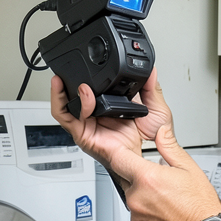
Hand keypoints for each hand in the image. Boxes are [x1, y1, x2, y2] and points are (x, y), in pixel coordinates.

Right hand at [49, 68, 172, 172]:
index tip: (88, 62)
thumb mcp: (155, 108)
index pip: (91, 88)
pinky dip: (64, 104)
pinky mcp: (82, 134)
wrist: (148, 158)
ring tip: (77, 81)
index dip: (84, 75)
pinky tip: (78, 95)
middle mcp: (95, 113)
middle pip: (72, 94)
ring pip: (66, 104)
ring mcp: (87, 123)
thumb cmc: (148, 140)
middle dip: (68, 79)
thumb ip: (152, 88)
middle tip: (73, 67)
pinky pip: (67, 118)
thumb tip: (151, 70)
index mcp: (110, 105)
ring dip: (66, 90)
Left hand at [113, 122, 220, 220]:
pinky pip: (136, 215)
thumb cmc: (200, 205)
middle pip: (125, 179)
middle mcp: (137, 198)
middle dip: (137, 176)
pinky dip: (145, 212)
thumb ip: (169, 147)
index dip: (121, 153)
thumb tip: (161, 132)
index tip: (125, 152)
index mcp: (148, 178)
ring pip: (131, 197)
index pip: (119, 159)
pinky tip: (162, 211)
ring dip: (142, 195)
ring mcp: (136, 216)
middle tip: (158, 181)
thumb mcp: (188, 167)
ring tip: (164, 198)